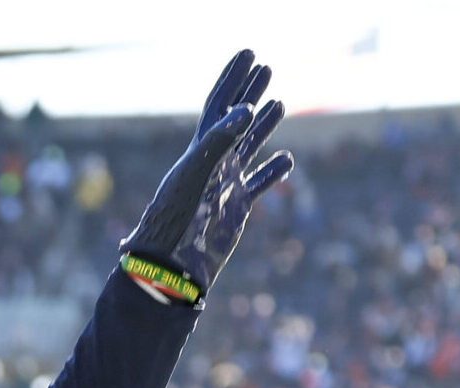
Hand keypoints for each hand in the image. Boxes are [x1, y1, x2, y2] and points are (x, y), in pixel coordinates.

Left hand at [120, 49, 293, 305]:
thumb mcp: (195, 174)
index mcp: (200, 150)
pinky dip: (274, 171)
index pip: (220, 104)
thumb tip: (247, 109)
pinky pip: (259, 183)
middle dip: (250, 91)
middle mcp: (213, 163)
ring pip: (249, 146)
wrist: (172, 264)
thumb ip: (218, 140)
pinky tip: (287, 160)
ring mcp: (225, 184)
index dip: (233, 77)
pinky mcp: (237, 208)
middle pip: (236, 118)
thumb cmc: (176, 220)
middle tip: (266, 66)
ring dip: (265, 125)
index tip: (250, 52)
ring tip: (280, 103)